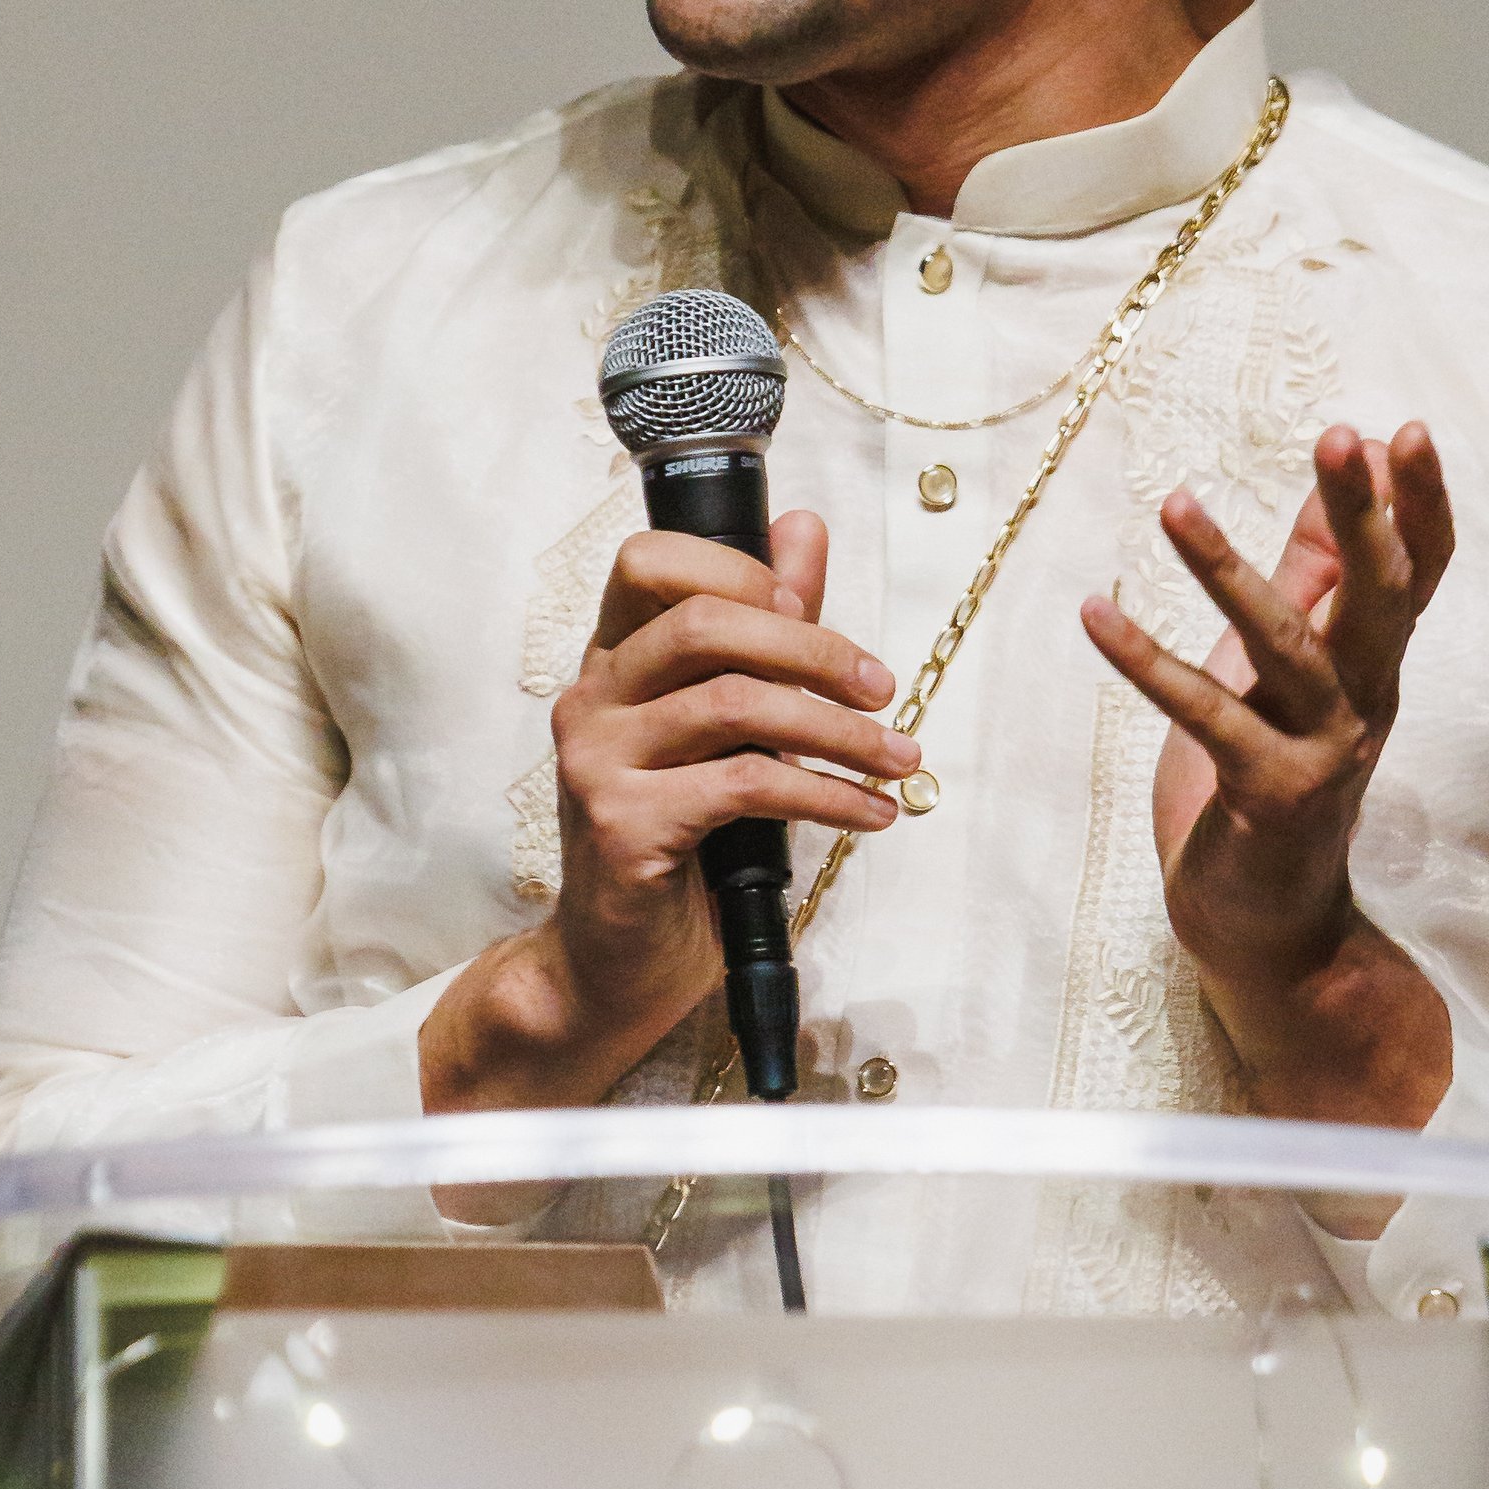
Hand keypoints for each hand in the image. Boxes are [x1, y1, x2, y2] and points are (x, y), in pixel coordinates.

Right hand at [420, 510, 914, 1116]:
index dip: (738, 567)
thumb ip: (766, 629)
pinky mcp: (622, 826)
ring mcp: (596, 761)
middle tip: (884, 687)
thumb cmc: (683, 842)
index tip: (811, 610)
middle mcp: (589, 698)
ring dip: (837, 729)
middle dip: (814, 647)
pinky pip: (746, 785)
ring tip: (899, 759)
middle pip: (703, 623)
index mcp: (611, 660)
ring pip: (733, 703)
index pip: (648, 560)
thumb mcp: (729, 729)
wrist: (622, 962)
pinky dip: (826, 795)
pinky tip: (871, 814)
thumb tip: (804, 526)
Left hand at [1081, 426, 1456, 1140]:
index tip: (1407, 428)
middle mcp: (1366, 701)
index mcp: (1375, 665)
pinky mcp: (1266, 792)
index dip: (1419, 504)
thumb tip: (1336, 481)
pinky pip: (1202, 715)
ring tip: (1177, 501)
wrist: (1271, 927)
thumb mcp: (1295, 667)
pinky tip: (1094, 612)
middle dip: (1365, 514)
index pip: (1418, 573)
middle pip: (1380, 597)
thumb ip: (1315, 576)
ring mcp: (1322, 750)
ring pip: (1284, 647)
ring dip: (1226, 570)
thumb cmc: (1274, 780)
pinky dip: (1143, 663)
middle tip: (1343, 434)